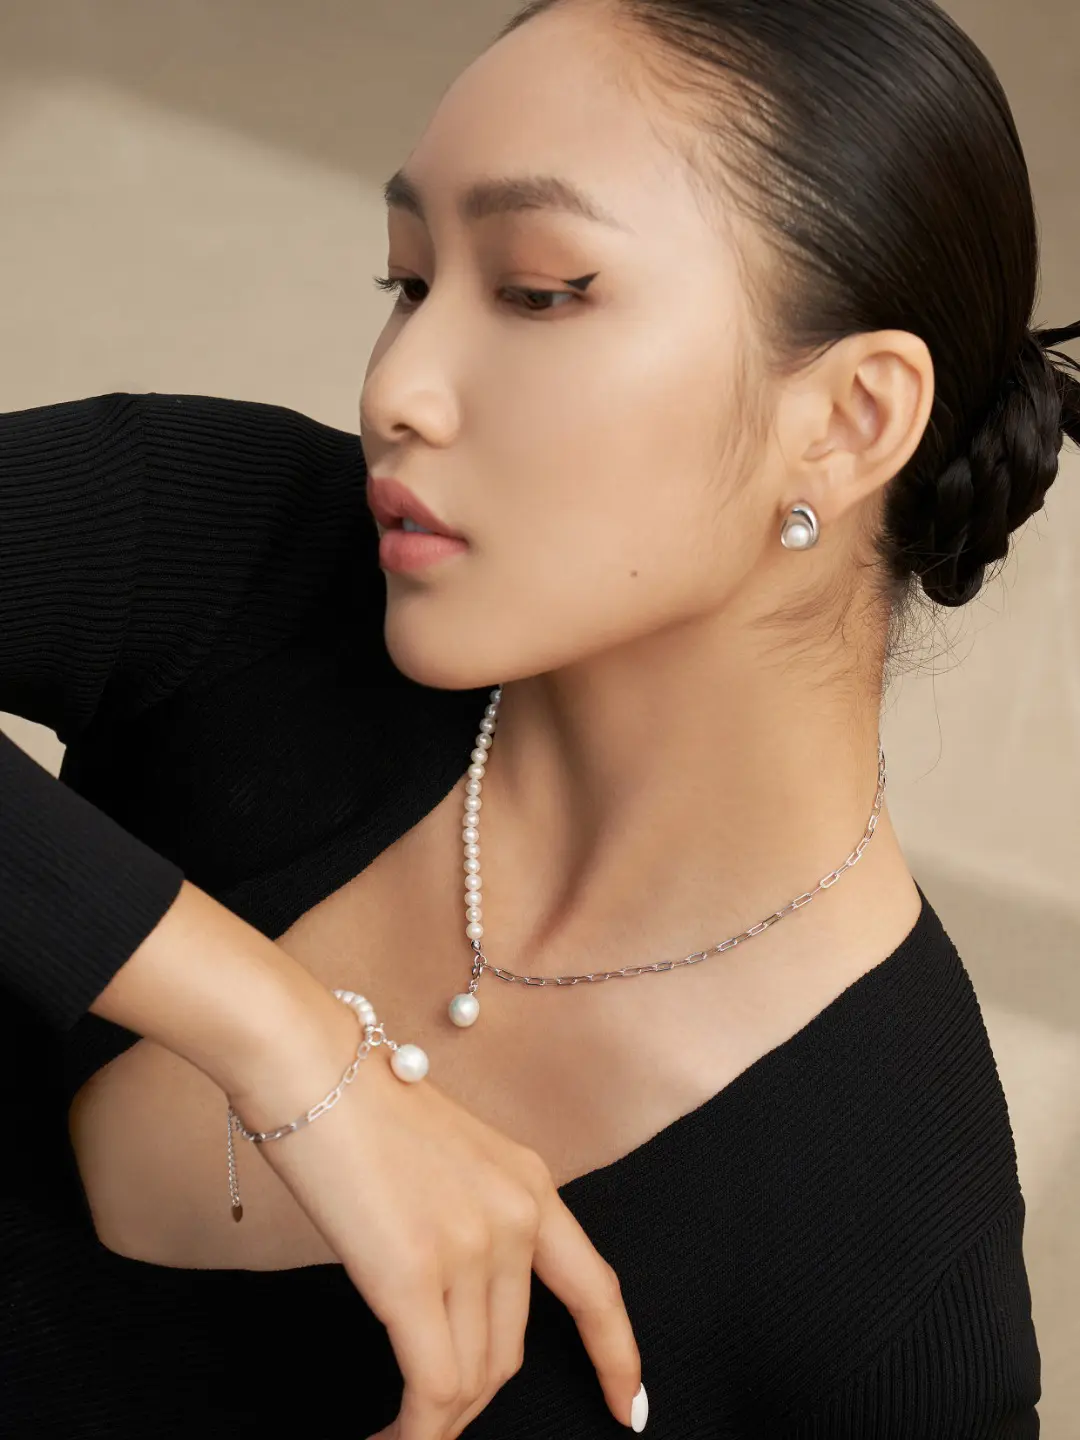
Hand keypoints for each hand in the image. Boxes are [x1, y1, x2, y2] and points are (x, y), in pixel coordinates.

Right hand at [233, 1024, 642, 1439]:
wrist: (309, 1062)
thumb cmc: (356, 1103)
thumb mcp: (446, 1158)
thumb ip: (467, 1221)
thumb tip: (449, 1299)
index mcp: (529, 1183)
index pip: (595, 1288)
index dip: (616, 1356)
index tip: (629, 1407)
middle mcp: (516, 1215)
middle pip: (510, 1352)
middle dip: (470, 1402)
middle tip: (425, 1422)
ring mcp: (471, 1244)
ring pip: (471, 1379)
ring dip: (436, 1424)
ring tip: (397, 1435)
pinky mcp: (415, 1273)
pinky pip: (431, 1387)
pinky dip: (414, 1433)